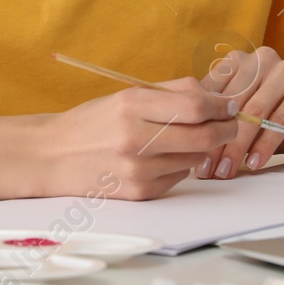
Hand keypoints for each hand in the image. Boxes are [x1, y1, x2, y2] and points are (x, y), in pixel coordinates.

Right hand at [40, 78, 240, 199]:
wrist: (54, 156)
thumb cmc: (94, 122)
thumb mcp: (125, 96)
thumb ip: (171, 92)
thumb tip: (215, 98)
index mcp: (131, 105)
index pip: (195, 106)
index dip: (220, 106)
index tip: (229, 105)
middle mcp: (135, 138)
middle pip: (203, 137)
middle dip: (225, 130)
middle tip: (229, 124)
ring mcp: (137, 169)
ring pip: (194, 159)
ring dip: (201, 149)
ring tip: (186, 139)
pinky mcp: (139, 192)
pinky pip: (178, 178)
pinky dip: (180, 166)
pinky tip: (162, 158)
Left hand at [197, 46, 283, 178]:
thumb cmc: (272, 121)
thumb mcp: (239, 116)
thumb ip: (216, 117)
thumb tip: (183, 140)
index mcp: (239, 60)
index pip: (213, 91)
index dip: (200, 124)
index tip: (191, 154)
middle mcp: (262, 59)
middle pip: (232, 103)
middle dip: (217, 140)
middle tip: (207, 169)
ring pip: (254, 112)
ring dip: (237, 147)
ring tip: (226, 171)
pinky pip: (279, 121)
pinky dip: (264, 146)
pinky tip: (253, 164)